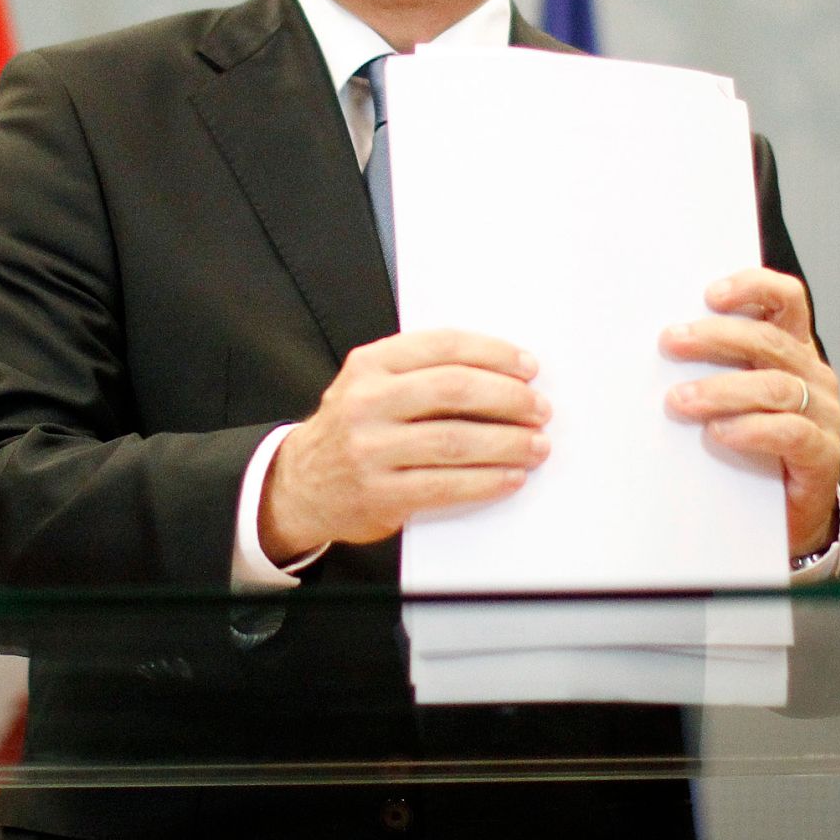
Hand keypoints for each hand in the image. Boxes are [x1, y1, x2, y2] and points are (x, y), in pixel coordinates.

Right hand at [258, 329, 550, 563]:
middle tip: (539, 408)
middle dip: (508, 398)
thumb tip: (502, 375)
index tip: (528, 367)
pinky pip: (446, 485)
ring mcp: (370, 450)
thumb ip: (420, 372)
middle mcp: (365, 402)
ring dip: (507, 443)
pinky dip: (487, 481)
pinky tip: (510, 476)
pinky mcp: (379, 494)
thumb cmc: (353, 429)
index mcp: (369, 365)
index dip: (493, 353)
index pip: (442, 346)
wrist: (300, 485)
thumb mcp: (370, 385)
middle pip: (453, 389)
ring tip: (536, 445)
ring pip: (455, 440)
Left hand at [660, 268, 839, 556]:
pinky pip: (792, 433)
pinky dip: (752, 429)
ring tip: (680, 400)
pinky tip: (719, 433)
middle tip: (670, 342)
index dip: (753, 287)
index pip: (786, 301)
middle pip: (770, 341)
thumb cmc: (750, 441)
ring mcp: (824, 414)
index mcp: (792, 349)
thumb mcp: (730, 394)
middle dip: (716, 337)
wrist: (784, 507)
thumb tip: (658, 342)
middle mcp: (813, 375)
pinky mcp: (823, 455)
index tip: (710, 293)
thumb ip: (709, 365)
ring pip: (777, 386)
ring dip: (722, 389)